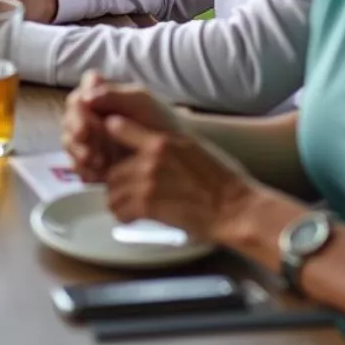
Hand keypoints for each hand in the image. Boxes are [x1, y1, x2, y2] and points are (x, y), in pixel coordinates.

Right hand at [62, 71, 177, 182]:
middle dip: (76, 136)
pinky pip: (78, 166)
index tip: (86, 126)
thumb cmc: (160, 123)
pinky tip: (100, 176)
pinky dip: (85, 171)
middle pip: (68, 120)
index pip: (78, 97)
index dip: (77, 111)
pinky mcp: (93, 163)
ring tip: (100, 164)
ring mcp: (90, 140)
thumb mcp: (142, 103)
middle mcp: (91, 115)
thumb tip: (84, 98)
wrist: (176, 158)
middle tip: (89, 152)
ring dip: (79, 154)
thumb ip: (114, 95)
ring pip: (69, 144)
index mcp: (101, 96)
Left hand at [102, 113, 253, 244]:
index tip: (111, 150)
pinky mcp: (148, 205)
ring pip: (112, 191)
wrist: (234, 208)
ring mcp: (147, 181)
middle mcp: (151, 157)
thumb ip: (166, 142)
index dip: (110, 139)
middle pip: (112, 169)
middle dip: (117, 182)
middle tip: (129, 192)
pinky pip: (120, 211)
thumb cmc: (220, 179)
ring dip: (119, 201)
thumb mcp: (192, 146)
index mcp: (162, 139)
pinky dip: (124, 216)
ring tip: (132, 207)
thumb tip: (150, 141)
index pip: (118, 127)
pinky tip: (135, 218)